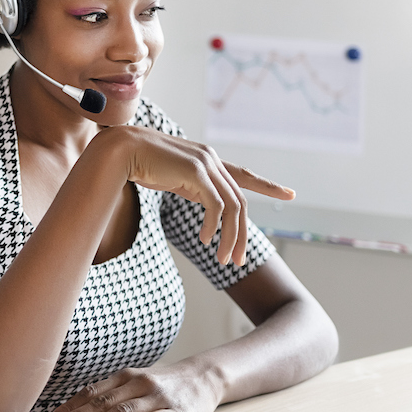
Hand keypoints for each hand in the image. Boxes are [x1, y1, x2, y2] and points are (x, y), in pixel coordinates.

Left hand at [44, 363, 221, 411]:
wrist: (204, 377)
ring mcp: (158, 397)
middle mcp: (139, 384)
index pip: (92, 392)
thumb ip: (111, 394)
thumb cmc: (163, 384)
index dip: (70, 406)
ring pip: (124, 410)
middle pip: (103, 402)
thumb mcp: (135, 382)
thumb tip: (77, 411)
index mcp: (125, 377)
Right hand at [101, 127, 293, 265]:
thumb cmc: (139, 165)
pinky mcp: (196, 171)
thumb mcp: (172, 178)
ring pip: (232, 207)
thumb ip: (192, 187)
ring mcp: (206, 163)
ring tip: (222, 260)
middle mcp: (212, 159)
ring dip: (230, 237)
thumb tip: (207, 209)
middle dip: (242, 235)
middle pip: (240, 202)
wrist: (120, 151)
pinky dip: (213, 226)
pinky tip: (204, 240)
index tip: (291, 193)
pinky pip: (215, 206)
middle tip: (238, 261)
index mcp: (208, 160)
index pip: (244, 175)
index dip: (268, 185)